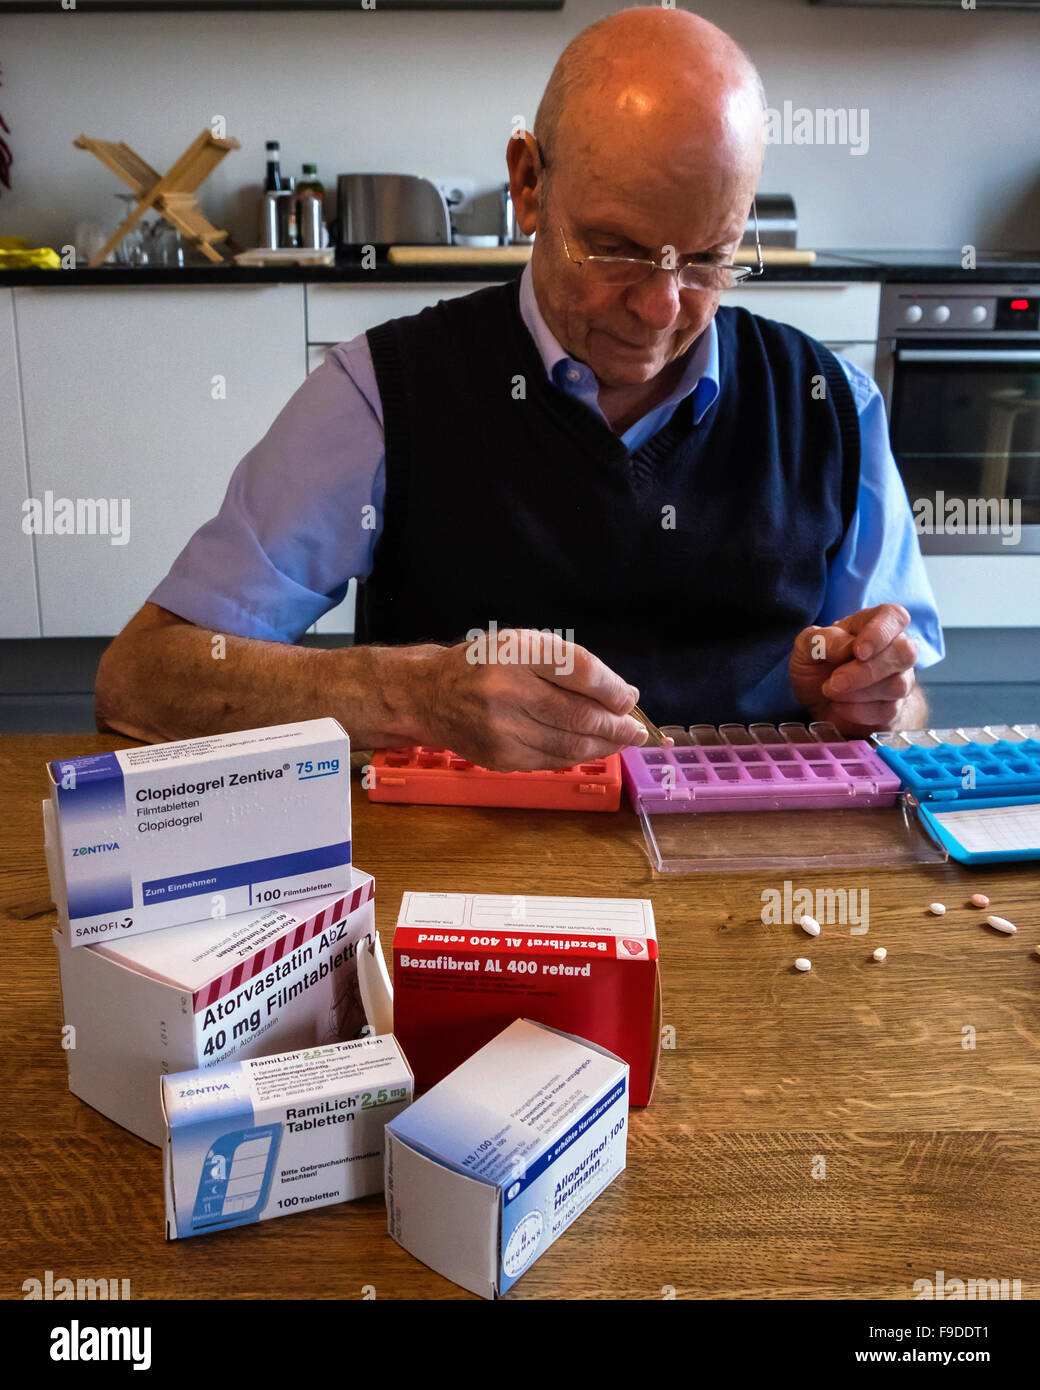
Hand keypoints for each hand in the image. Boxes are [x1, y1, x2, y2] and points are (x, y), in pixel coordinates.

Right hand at [422, 628, 647, 769]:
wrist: (429, 695)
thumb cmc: (484, 665)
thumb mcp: (523, 644)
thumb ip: (571, 664)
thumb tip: (623, 696)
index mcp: (516, 652)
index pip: (581, 672)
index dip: (613, 690)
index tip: (629, 699)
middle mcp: (506, 690)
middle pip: (579, 715)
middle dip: (616, 726)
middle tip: (635, 729)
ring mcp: (501, 729)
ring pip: (570, 745)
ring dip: (604, 745)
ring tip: (620, 740)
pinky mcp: (500, 757)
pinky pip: (552, 761)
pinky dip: (577, 756)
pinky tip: (589, 749)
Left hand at [789, 603, 918, 735]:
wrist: (817, 700)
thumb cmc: (817, 664)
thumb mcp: (806, 647)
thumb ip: (820, 639)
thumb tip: (846, 646)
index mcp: (872, 623)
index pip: (894, 616)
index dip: (881, 632)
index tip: (858, 651)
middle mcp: (894, 647)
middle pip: (905, 653)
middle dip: (867, 671)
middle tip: (835, 681)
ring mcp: (899, 678)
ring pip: (899, 685)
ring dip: (859, 693)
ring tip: (831, 691)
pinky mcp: (895, 706)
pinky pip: (888, 710)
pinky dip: (858, 711)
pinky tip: (839, 706)